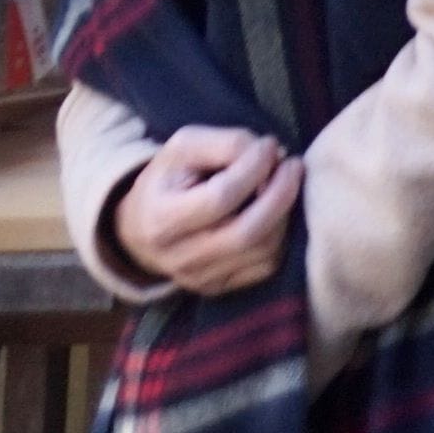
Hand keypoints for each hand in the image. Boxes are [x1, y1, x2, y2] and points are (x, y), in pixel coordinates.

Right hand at [114, 125, 301, 295]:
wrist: (140, 227)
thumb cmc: (168, 180)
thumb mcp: (184, 147)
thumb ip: (226, 144)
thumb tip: (271, 154)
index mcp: (161, 220)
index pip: (221, 197)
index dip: (254, 167)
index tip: (269, 145)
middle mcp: (178, 258)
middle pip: (248, 232)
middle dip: (282, 193)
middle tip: (293, 165)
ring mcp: (198, 279)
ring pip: (264, 251)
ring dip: (285, 212)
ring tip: (284, 184)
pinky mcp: (218, 287)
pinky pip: (266, 265)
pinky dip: (281, 234)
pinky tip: (275, 210)